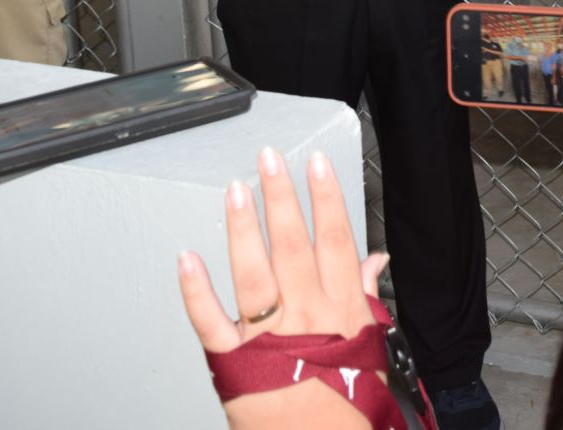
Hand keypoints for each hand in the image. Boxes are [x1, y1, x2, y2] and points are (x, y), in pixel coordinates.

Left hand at [178, 149, 388, 429]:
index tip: (317, 165)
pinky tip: (187, 258)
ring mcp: (268, 339)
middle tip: (270, 159)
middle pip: (294, 246)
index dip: (327, 199)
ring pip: (255, 273)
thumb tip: (375, 261)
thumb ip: (368, 299)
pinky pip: (211, 322)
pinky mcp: (234, 363)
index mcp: (342, 313)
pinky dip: (196, 290)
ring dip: (245, 229)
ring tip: (237, 190)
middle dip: (282, 197)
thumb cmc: (347, 412)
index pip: (336, 241)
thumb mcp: (374, 350)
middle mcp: (306, 319)